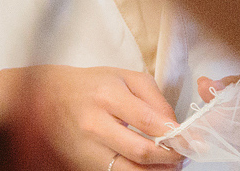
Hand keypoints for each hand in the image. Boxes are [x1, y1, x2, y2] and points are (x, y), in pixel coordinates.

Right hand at [0, 65, 182, 170]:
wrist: (49, 98)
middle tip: (183, 156)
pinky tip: (148, 167)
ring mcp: (87, 149)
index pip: (151, 122)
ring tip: (169, 165)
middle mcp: (95, 125)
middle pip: (141, 152)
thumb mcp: (125, 77)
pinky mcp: (83, 165)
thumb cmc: (92, 85)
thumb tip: (174, 124)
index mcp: (107, 96)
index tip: (190, 139)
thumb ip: (154, 97)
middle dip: (170, 158)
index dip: (176, 134)